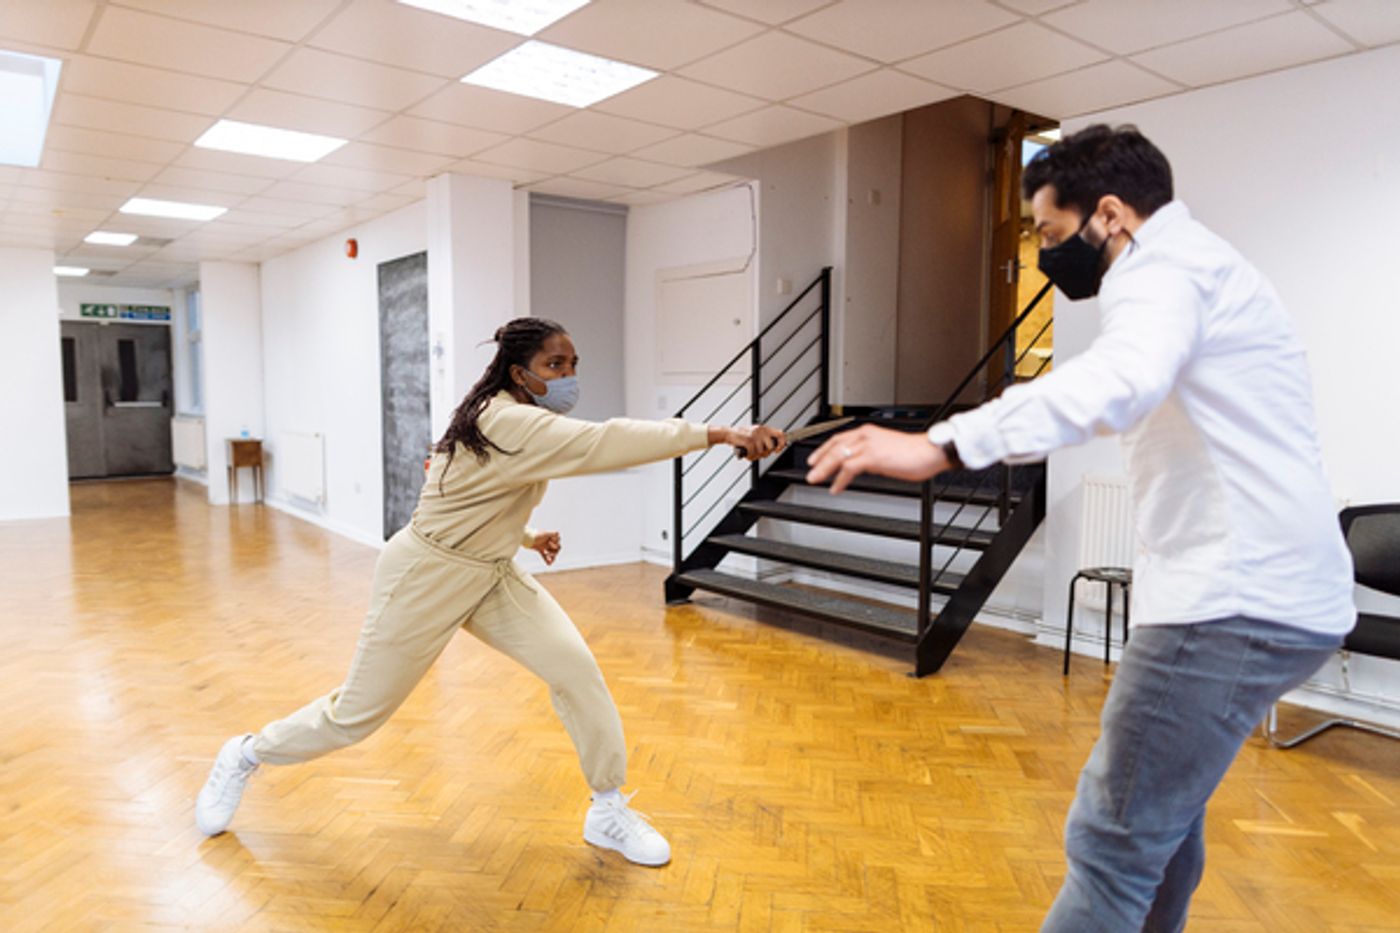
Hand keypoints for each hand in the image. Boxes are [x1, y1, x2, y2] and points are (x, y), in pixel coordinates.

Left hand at [531, 530, 560, 564]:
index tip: (549, 541)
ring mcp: (545, 546)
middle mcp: (548, 541)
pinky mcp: (540, 550)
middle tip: (550, 554)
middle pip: (557, 548)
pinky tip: (549, 564)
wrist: (526, 539)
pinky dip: (547, 559)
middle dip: (555, 552)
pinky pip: (545, 556)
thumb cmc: (535, 535)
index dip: (555, 542)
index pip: (558, 540)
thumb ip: (551, 533)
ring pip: (552, 553)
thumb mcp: (545, 533)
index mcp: (550, 536)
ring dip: (552, 557)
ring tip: (550, 561)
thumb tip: (558, 533)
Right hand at [725, 424, 785, 460]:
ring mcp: (755, 436)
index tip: (778, 450)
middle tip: (758, 453)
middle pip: (771, 447)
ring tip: (749, 451)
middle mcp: (761, 431)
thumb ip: (766, 438)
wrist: (728, 434)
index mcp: (764, 429)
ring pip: (762, 452)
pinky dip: (749, 455)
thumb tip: (777, 445)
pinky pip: (753, 453)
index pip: (780, 434)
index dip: (782, 444)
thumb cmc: (742, 436)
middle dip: (765, 453)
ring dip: (755, 455)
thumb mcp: (756, 433)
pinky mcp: (749, 441)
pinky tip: (746, 452)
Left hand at [806, 425, 948, 493]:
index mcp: (868, 432)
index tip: (815, 459)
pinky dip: (840, 479)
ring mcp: (869, 445)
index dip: (824, 449)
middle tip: (809, 472)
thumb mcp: (888, 450)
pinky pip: (849, 468)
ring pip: (838, 456)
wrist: (931, 451)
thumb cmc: (915, 453)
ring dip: (824, 469)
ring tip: (815, 480)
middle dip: (819, 460)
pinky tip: (836, 488)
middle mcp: (866, 435)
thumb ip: (873, 455)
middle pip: (835, 447)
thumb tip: (864, 466)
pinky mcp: (873, 457)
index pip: (839, 438)